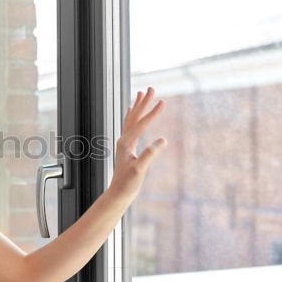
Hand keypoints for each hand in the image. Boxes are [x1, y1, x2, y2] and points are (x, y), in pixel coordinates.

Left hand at [107, 86, 166, 203]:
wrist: (118, 193)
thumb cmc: (128, 184)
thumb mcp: (140, 170)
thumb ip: (149, 154)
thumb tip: (163, 140)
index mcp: (126, 143)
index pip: (141, 124)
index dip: (153, 113)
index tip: (164, 101)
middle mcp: (123, 140)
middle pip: (134, 116)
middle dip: (143, 102)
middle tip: (151, 88)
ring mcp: (124, 143)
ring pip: (130, 120)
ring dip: (137, 107)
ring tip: (141, 94)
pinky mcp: (126, 148)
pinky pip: (129, 127)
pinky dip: (132, 117)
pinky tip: (131, 113)